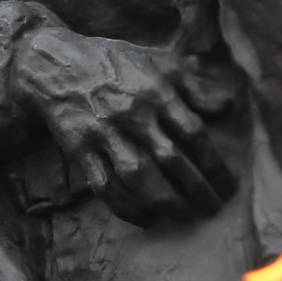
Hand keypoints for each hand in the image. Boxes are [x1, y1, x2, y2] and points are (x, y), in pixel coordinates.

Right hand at [8, 28, 238, 218]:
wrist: (54, 65)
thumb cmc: (112, 62)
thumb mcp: (157, 62)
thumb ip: (193, 84)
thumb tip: (227, 104)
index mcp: (156, 92)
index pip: (193, 134)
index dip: (213, 163)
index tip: (227, 185)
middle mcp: (133, 114)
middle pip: (170, 158)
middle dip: (196, 188)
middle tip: (213, 209)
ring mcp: (104, 133)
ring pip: (139, 175)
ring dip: (165, 200)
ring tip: (185, 216)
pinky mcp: (79, 149)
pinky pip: (104, 184)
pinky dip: (125, 205)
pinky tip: (144, 218)